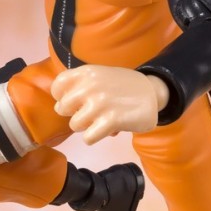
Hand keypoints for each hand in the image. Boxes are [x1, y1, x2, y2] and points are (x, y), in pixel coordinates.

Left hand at [51, 65, 169, 145]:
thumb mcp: (100, 76)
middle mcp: (90, 85)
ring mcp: (100, 103)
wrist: (153, 91)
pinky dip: (95, 137)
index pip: (57, 86)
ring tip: (100, 120)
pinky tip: (106, 130)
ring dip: (86, 126)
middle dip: (75, 113)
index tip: (75, 101)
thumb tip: (59, 107)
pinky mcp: (110, 120)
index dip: (62, 98)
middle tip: (90, 112)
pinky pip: (88, 138)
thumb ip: (79, 86)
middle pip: (62, 109)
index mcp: (86, 72)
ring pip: (74, 125)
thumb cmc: (122, 85)